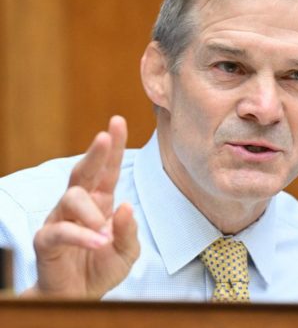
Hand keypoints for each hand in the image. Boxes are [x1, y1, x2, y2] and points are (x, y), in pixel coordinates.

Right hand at [21, 116, 139, 297]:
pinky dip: (82, 235)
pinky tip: (98, 241)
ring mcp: (61, 219)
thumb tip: (126, 206)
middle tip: (105, 136)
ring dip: (92, 213)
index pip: (108, 170)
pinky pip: (61, 230)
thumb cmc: (102, 267)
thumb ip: (129, 230)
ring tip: (104, 233)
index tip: (117, 122)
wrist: (79, 296)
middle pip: (84, 172)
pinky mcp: (47, 240)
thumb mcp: (127, 251)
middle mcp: (79, 206)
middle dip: (96, 153)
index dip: (113, 147)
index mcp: (101, 202)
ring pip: (72, 198)